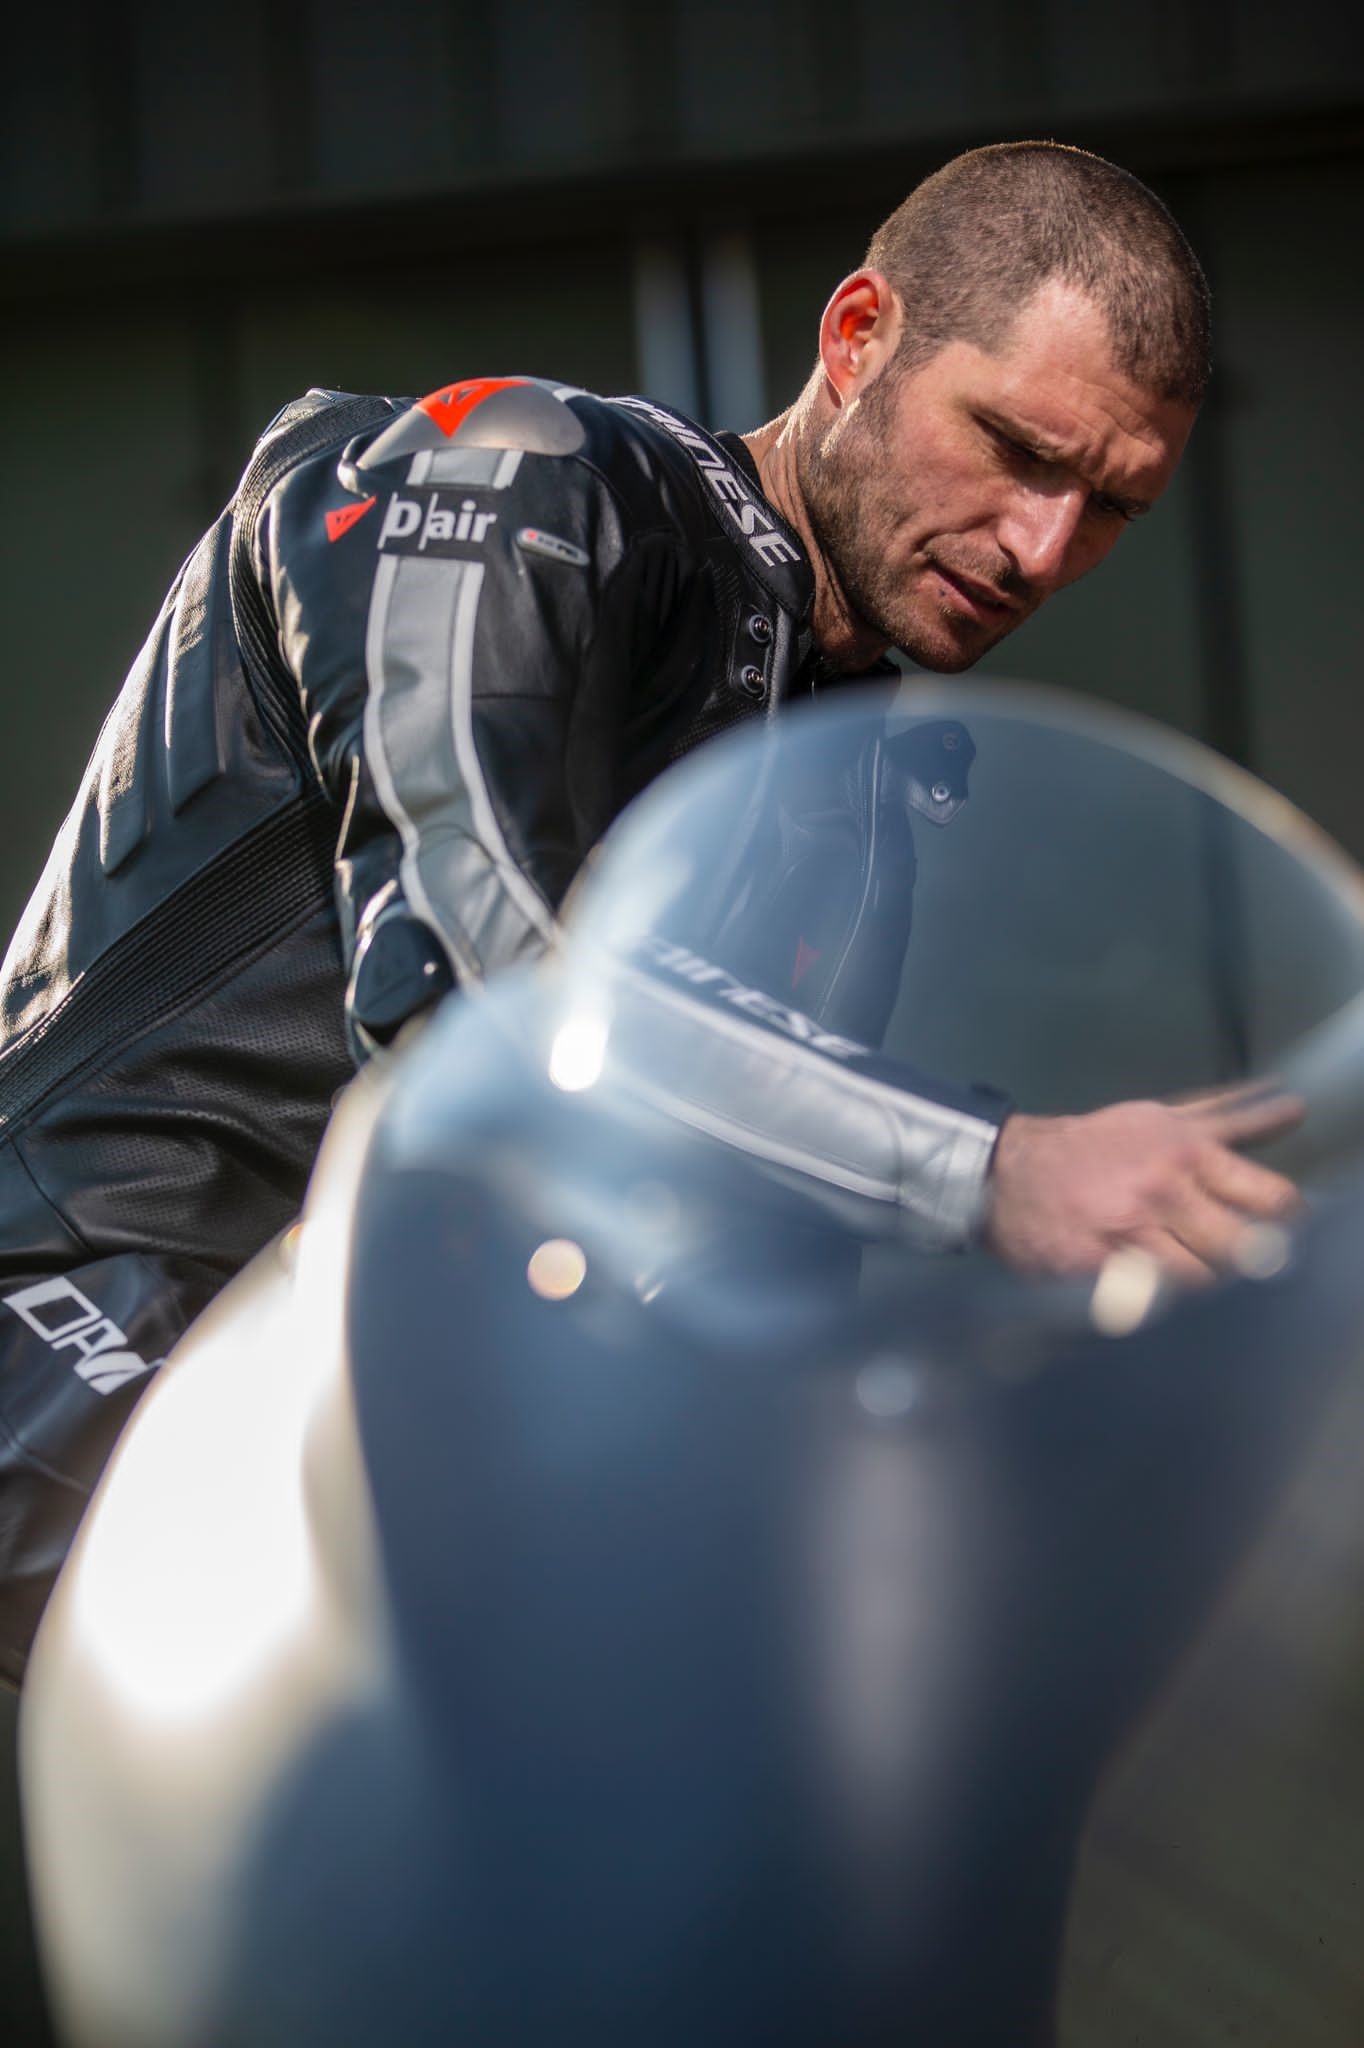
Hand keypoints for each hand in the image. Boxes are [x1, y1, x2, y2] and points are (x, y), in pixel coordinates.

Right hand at [984, 1085, 1303, 1281]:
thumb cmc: (1095, 1146)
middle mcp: (1163, 1191)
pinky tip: (1151, 1286)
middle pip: (1244, 1249)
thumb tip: (1291, 1108)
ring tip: (1185, 1269)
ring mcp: (1130, 1234)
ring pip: (1202, 1281)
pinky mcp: (1099, 1270)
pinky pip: (1152, 1300)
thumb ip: (1231, 1117)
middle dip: (1246, 1258)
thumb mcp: (1163, 1120)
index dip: (1285, 1219)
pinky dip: (1159, 1299)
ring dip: (1201, 1281)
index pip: (1270, 1198)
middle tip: (1234, 1256)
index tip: (1279, 1226)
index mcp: (1187, 1152)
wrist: (1009, 1172)